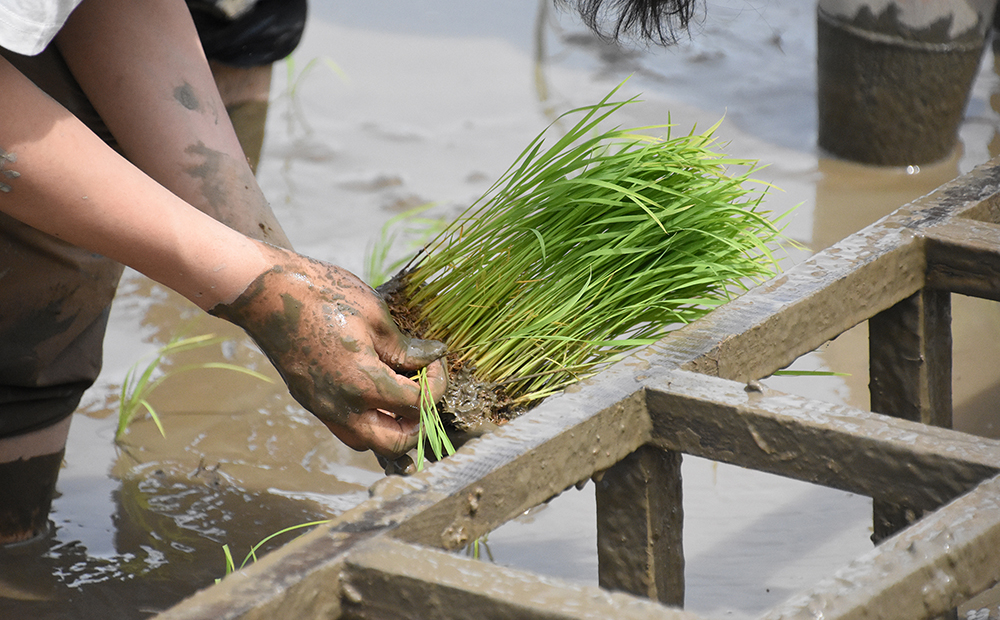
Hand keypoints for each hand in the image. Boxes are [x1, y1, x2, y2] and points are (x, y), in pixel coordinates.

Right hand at [210, 244, 447, 457]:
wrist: (266, 293)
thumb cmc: (321, 295)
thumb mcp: (374, 315)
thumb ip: (405, 346)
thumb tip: (431, 356)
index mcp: (362, 384)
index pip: (417, 404)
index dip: (436, 383)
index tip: (434, 359)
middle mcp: (341, 407)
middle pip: (395, 442)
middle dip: (418, 421)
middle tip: (424, 389)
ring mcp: (322, 407)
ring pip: (367, 441)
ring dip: (391, 427)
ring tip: (400, 393)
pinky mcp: (310, 401)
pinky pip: (345, 427)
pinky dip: (367, 419)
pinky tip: (375, 390)